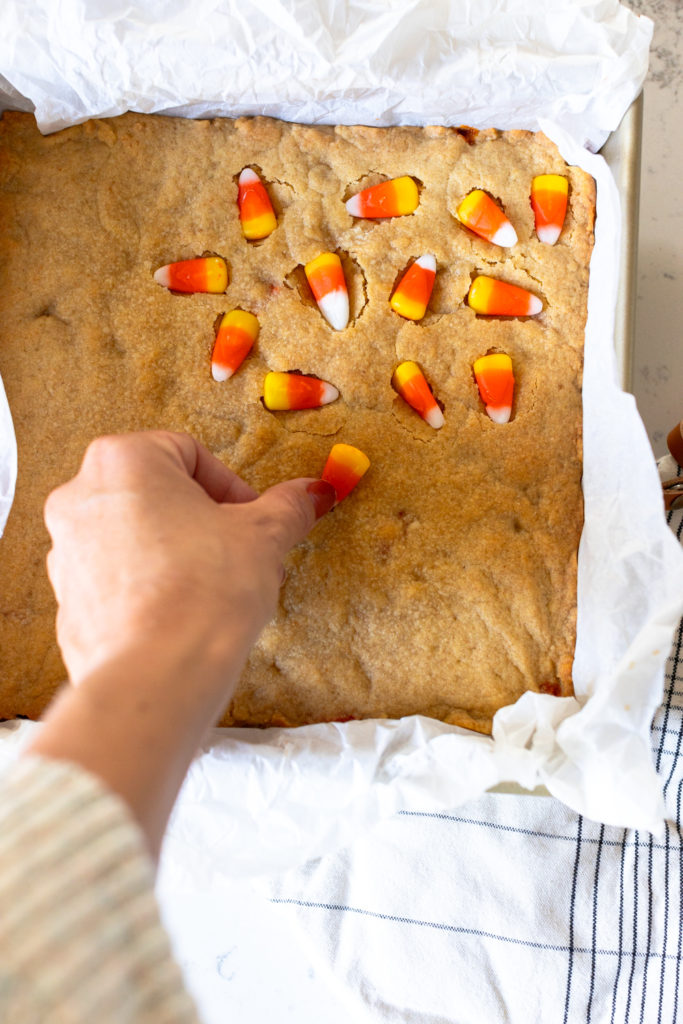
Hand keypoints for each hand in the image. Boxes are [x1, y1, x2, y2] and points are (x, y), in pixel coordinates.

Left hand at [44, 430, 334, 689]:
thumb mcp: (264, 537)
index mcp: (123, 460)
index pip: (189, 453)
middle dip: (203, 521)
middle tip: (239, 552)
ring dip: (176, 552)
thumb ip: (288, 506)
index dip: (231, 486)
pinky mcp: (67, 600)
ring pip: (134, 535)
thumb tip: (314, 493)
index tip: (253, 520)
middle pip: (157, 493)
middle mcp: (82, 496)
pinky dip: (149, 587)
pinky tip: (183, 615)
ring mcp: (66, 550)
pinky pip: (117, 579)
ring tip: (215, 588)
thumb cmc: (205, 591)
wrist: (158, 674)